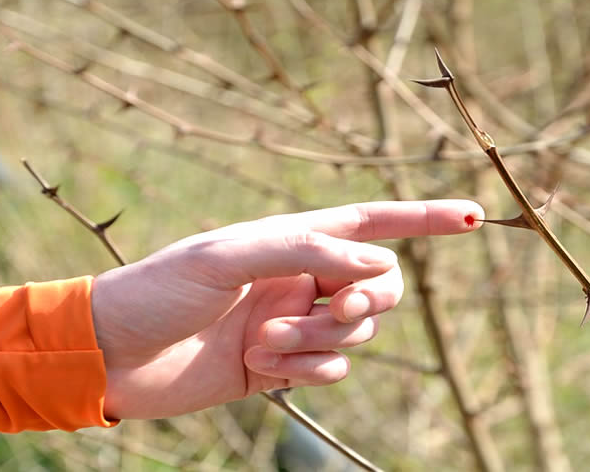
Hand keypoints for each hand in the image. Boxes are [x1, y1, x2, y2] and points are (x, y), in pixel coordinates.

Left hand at [91, 200, 483, 418]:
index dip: (426, 219)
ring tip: (265, 343)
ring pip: (356, 335)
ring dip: (321, 342)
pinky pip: (331, 371)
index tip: (475, 217)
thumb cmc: (160, 290)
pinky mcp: (282, 368)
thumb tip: (372, 266)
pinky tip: (266, 368)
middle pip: (380, 288)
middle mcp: (302, 279)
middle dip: (368, 302)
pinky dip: (309, 372)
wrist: (114, 354)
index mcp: (293, 238)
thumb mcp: (228, 254)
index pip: (374, 223)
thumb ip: (304, 251)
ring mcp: (295, 324)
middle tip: (335, 311)